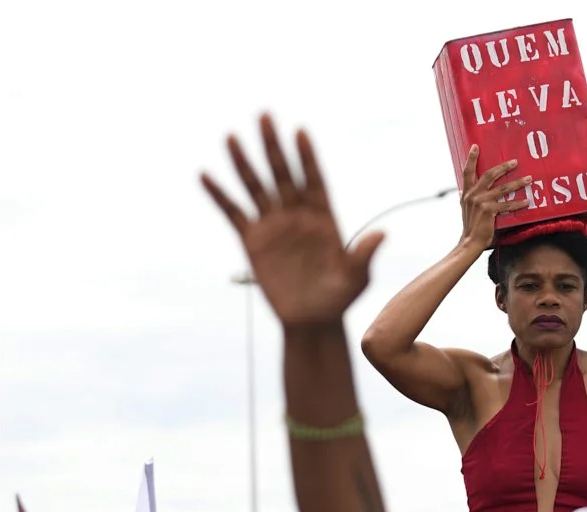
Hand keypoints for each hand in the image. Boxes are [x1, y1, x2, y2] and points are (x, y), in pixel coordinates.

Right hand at [202, 115, 382, 326]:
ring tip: (232, 137)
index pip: (314, 180)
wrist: (312, 320)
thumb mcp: (356, 278)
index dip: (307, 157)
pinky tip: (205, 175)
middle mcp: (296, 215)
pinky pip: (234, 213)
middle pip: (283, 174)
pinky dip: (220, 195)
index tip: (299, 132)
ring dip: (244, 163)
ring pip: (256, 187)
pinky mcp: (253, 241)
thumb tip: (381, 235)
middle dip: (273, 147)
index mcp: (323, 217)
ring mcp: (273, 225)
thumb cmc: (338, 298)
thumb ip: (364, 255)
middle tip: (264, 116)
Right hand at [458, 145, 531, 250]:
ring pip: (503, 188)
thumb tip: (468, 190)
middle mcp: (473, 195)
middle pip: (489, 174)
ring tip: (529, 179)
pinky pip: (508, 205)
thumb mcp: (466, 209)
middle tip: (515, 162)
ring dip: (517, 183)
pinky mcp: (490, 211)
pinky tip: (528, 201)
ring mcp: (481, 202)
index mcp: (466, 193)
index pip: (467, 172)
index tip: (476, 146)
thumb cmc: (471, 227)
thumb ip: (470, 198)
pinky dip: (519, 203)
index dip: (471, 158)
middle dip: (503, 167)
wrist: (469, 242)